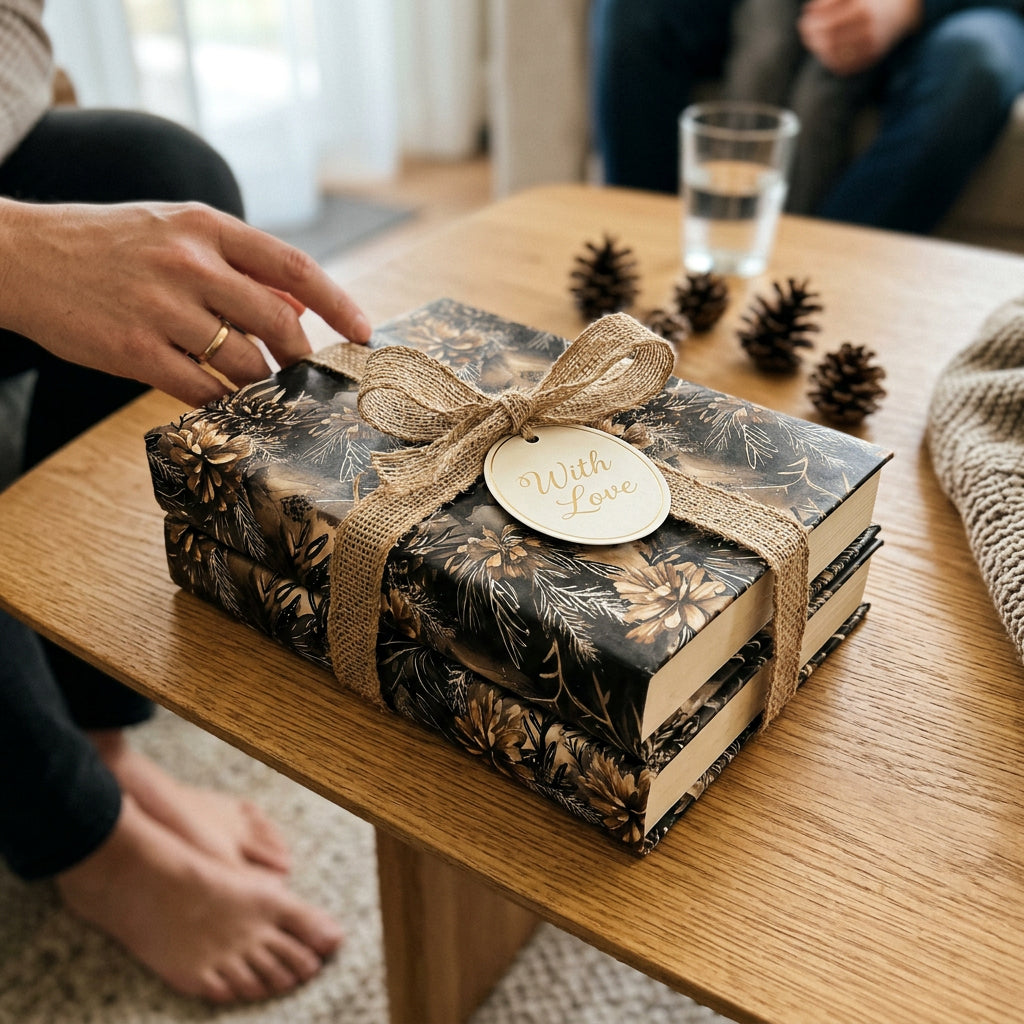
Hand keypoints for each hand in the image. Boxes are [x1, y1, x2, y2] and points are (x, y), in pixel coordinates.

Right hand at [0, 199, 371, 406]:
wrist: (20, 257)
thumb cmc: (108, 244)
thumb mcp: (174, 231)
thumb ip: (237, 265)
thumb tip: (298, 308)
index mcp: (205, 225)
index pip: (294, 266)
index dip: (339, 303)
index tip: (364, 332)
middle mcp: (188, 262)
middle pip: (278, 324)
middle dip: (301, 358)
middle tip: (305, 374)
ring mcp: (160, 307)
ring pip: (244, 363)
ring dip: (263, 384)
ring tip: (261, 388)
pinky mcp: (133, 349)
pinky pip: (202, 389)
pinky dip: (225, 402)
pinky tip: (228, 403)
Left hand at [797, 0, 922, 75]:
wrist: (904, 10)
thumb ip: (832, 1)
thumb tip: (810, 10)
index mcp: (862, 6)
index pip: (827, 17)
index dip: (812, 19)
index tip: (805, 17)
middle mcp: (868, 25)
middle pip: (828, 37)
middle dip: (812, 34)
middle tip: (805, 30)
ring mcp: (872, 42)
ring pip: (834, 53)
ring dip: (818, 49)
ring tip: (813, 41)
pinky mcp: (873, 56)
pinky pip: (845, 65)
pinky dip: (830, 60)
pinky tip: (825, 52)